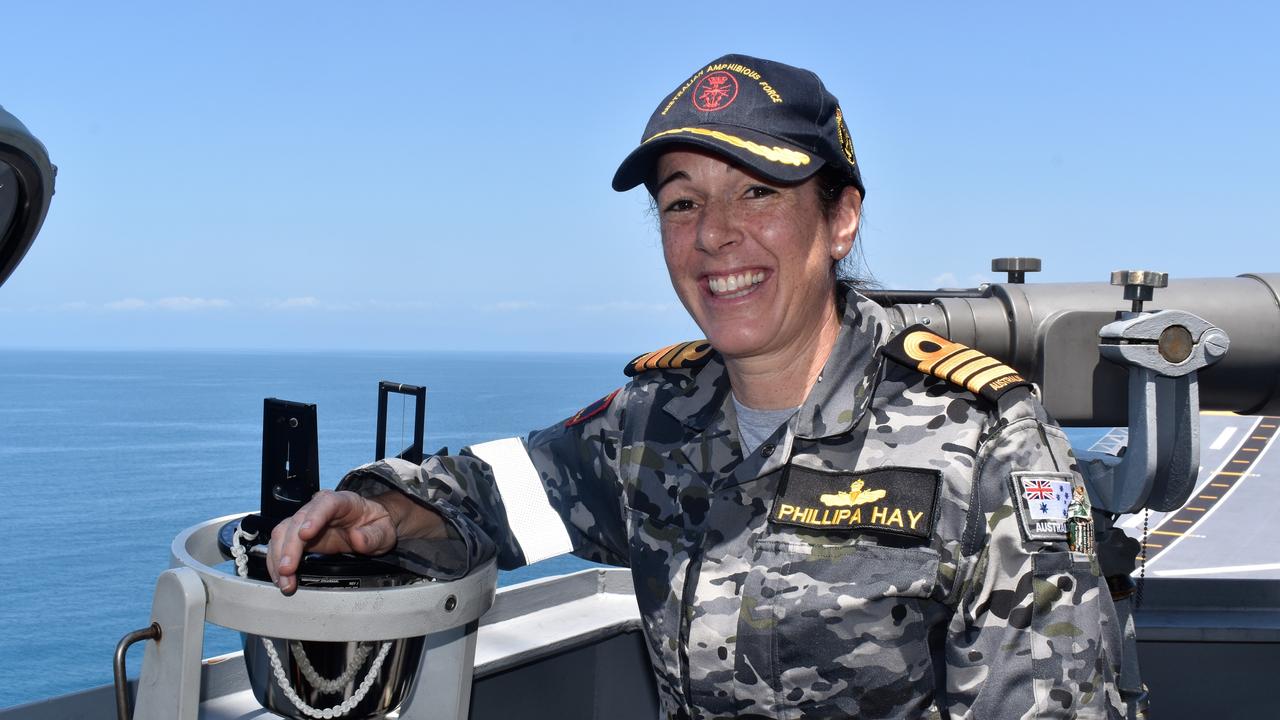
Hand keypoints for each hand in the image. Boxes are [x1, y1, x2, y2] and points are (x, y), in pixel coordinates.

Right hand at [265, 490, 399, 594]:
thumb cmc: (375, 524)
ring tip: (284, 580)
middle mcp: (319, 508)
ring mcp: (306, 521)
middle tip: (288, 569)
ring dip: (278, 557)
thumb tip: (358, 539)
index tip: (305, 535)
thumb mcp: (383, 530)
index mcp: (342, 501)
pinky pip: (282, 545)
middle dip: (289, 547)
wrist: (369, 526)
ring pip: (283, 533)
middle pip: (297, 521)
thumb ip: (373, 535)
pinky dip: (277, 562)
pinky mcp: (299, 536)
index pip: (325, 504)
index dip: (313, 518)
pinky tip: (280, 577)